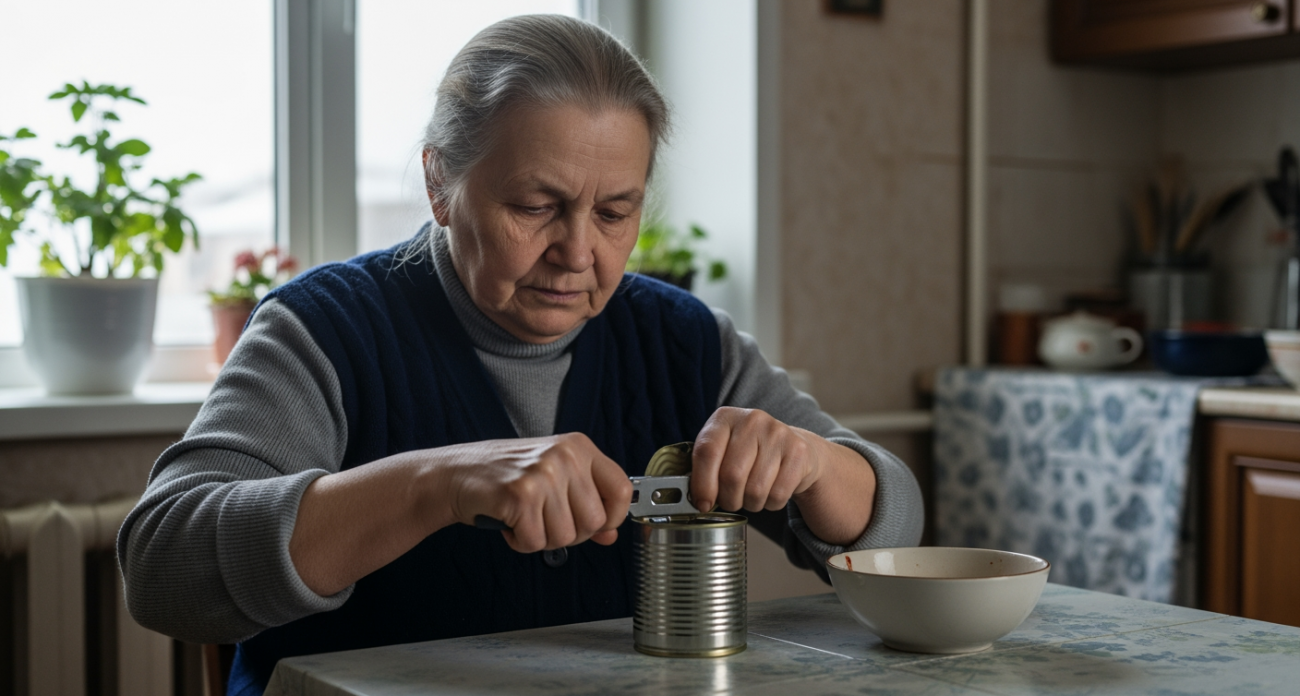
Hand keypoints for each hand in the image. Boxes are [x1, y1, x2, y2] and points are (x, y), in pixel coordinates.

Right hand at [441, 433, 632, 552]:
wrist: (455, 473)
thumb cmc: (505, 475)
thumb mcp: (554, 479)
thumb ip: (586, 503)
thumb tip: (611, 534)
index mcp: (578, 447)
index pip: (622, 489)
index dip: (613, 517)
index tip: (598, 525)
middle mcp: (564, 456)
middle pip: (594, 521)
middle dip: (570, 533)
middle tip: (545, 520)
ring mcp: (542, 474)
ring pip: (565, 537)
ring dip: (542, 538)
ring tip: (524, 518)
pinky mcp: (519, 495)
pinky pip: (535, 542)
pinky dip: (521, 542)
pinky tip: (510, 523)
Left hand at [689, 407, 821, 513]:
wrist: (793, 448)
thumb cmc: (749, 454)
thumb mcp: (723, 451)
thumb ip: (705, 469)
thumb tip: (697, 501)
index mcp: (725, 417)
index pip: (706, 452)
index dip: (702, 484)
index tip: (702, 504)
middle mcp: (752, 419)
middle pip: (731, 475)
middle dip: (728, 499)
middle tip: (730, 501)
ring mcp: (778, 433)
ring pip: (755, 490)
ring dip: (750, 504)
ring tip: (751, 495)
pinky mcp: (798, 451)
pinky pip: (778, 495)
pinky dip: (771, 504)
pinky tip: (771, 491)